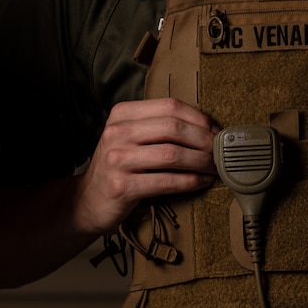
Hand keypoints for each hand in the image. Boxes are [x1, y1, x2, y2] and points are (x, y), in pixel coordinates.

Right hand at [73, 99, 217, 235]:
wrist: (87, 201)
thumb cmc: (119, 168)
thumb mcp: (130, 138)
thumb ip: (158, 128)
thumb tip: (207, 127)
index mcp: (121, 114)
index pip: (170, 106)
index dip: (200, 118)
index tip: (216, 132)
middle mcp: (116, 133)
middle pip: (173, 128)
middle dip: (205, 141)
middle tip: (220, 153)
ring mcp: (117, 159)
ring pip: (173, 154)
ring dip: (201, 162)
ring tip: (214, 169)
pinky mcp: (122, 186)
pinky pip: (167, 181)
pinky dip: (191, 182)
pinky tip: (201, 182)